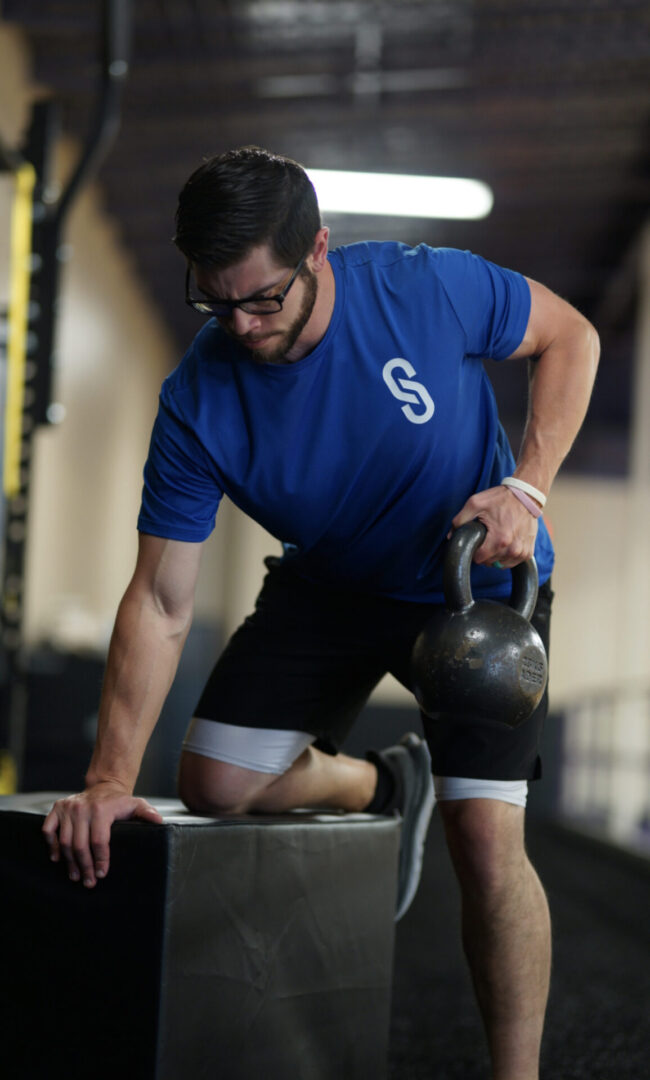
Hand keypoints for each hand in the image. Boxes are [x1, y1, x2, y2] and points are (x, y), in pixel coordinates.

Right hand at [42, 783, 163, 887]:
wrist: (104, 786)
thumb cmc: (120, 801)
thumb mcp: (136, 805)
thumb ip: (147, 813)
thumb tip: (159, 822)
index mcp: (102, 809)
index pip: (99, 840)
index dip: (100, 860)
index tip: (102, 873)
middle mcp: (82, 808)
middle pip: (80, 845)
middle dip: (85, 867)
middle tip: (88, 881)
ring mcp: (68, 808)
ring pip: (65, 842)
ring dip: (69, 862)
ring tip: (75, 875)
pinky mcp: (57, 808)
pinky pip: (48, 830)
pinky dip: (52, 845)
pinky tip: (58, 858)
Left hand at [451, 484, 538, 567]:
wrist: (526, 495)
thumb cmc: (501, 498)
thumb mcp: (475, 503)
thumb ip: (460, 520)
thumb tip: (450, 536)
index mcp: (499, 539)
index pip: (479, 559)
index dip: (475, 551)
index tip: (478, 541)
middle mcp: (512, 549)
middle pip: (490, 563)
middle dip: (485, 552)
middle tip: (488, 537)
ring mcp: (522, 552)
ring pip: (501, 565)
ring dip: (496, 556)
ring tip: (497, 540)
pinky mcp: (528, 552)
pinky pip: (513, 563)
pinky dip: (508, 556)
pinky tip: (506, 544)